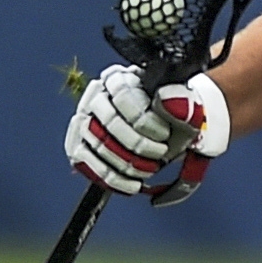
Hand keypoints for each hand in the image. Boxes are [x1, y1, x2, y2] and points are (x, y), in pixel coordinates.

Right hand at [66, 66, 229, 194]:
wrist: (166, 135)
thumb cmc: (170, 118)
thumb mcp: (183, 109)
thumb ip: (180, 103)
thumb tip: (170, 100)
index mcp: (119, 78)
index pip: (123, 95)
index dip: (145, 120)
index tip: (165, 134)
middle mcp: (96, 95)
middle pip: (110, 121)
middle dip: (139, 144)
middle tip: (160, 153)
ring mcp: (84, 120)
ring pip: (98, 143)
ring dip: (128, 162)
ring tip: (150, 167)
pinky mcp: (78, 144)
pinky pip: (89, 163)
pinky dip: (113, 178)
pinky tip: (133, 184)